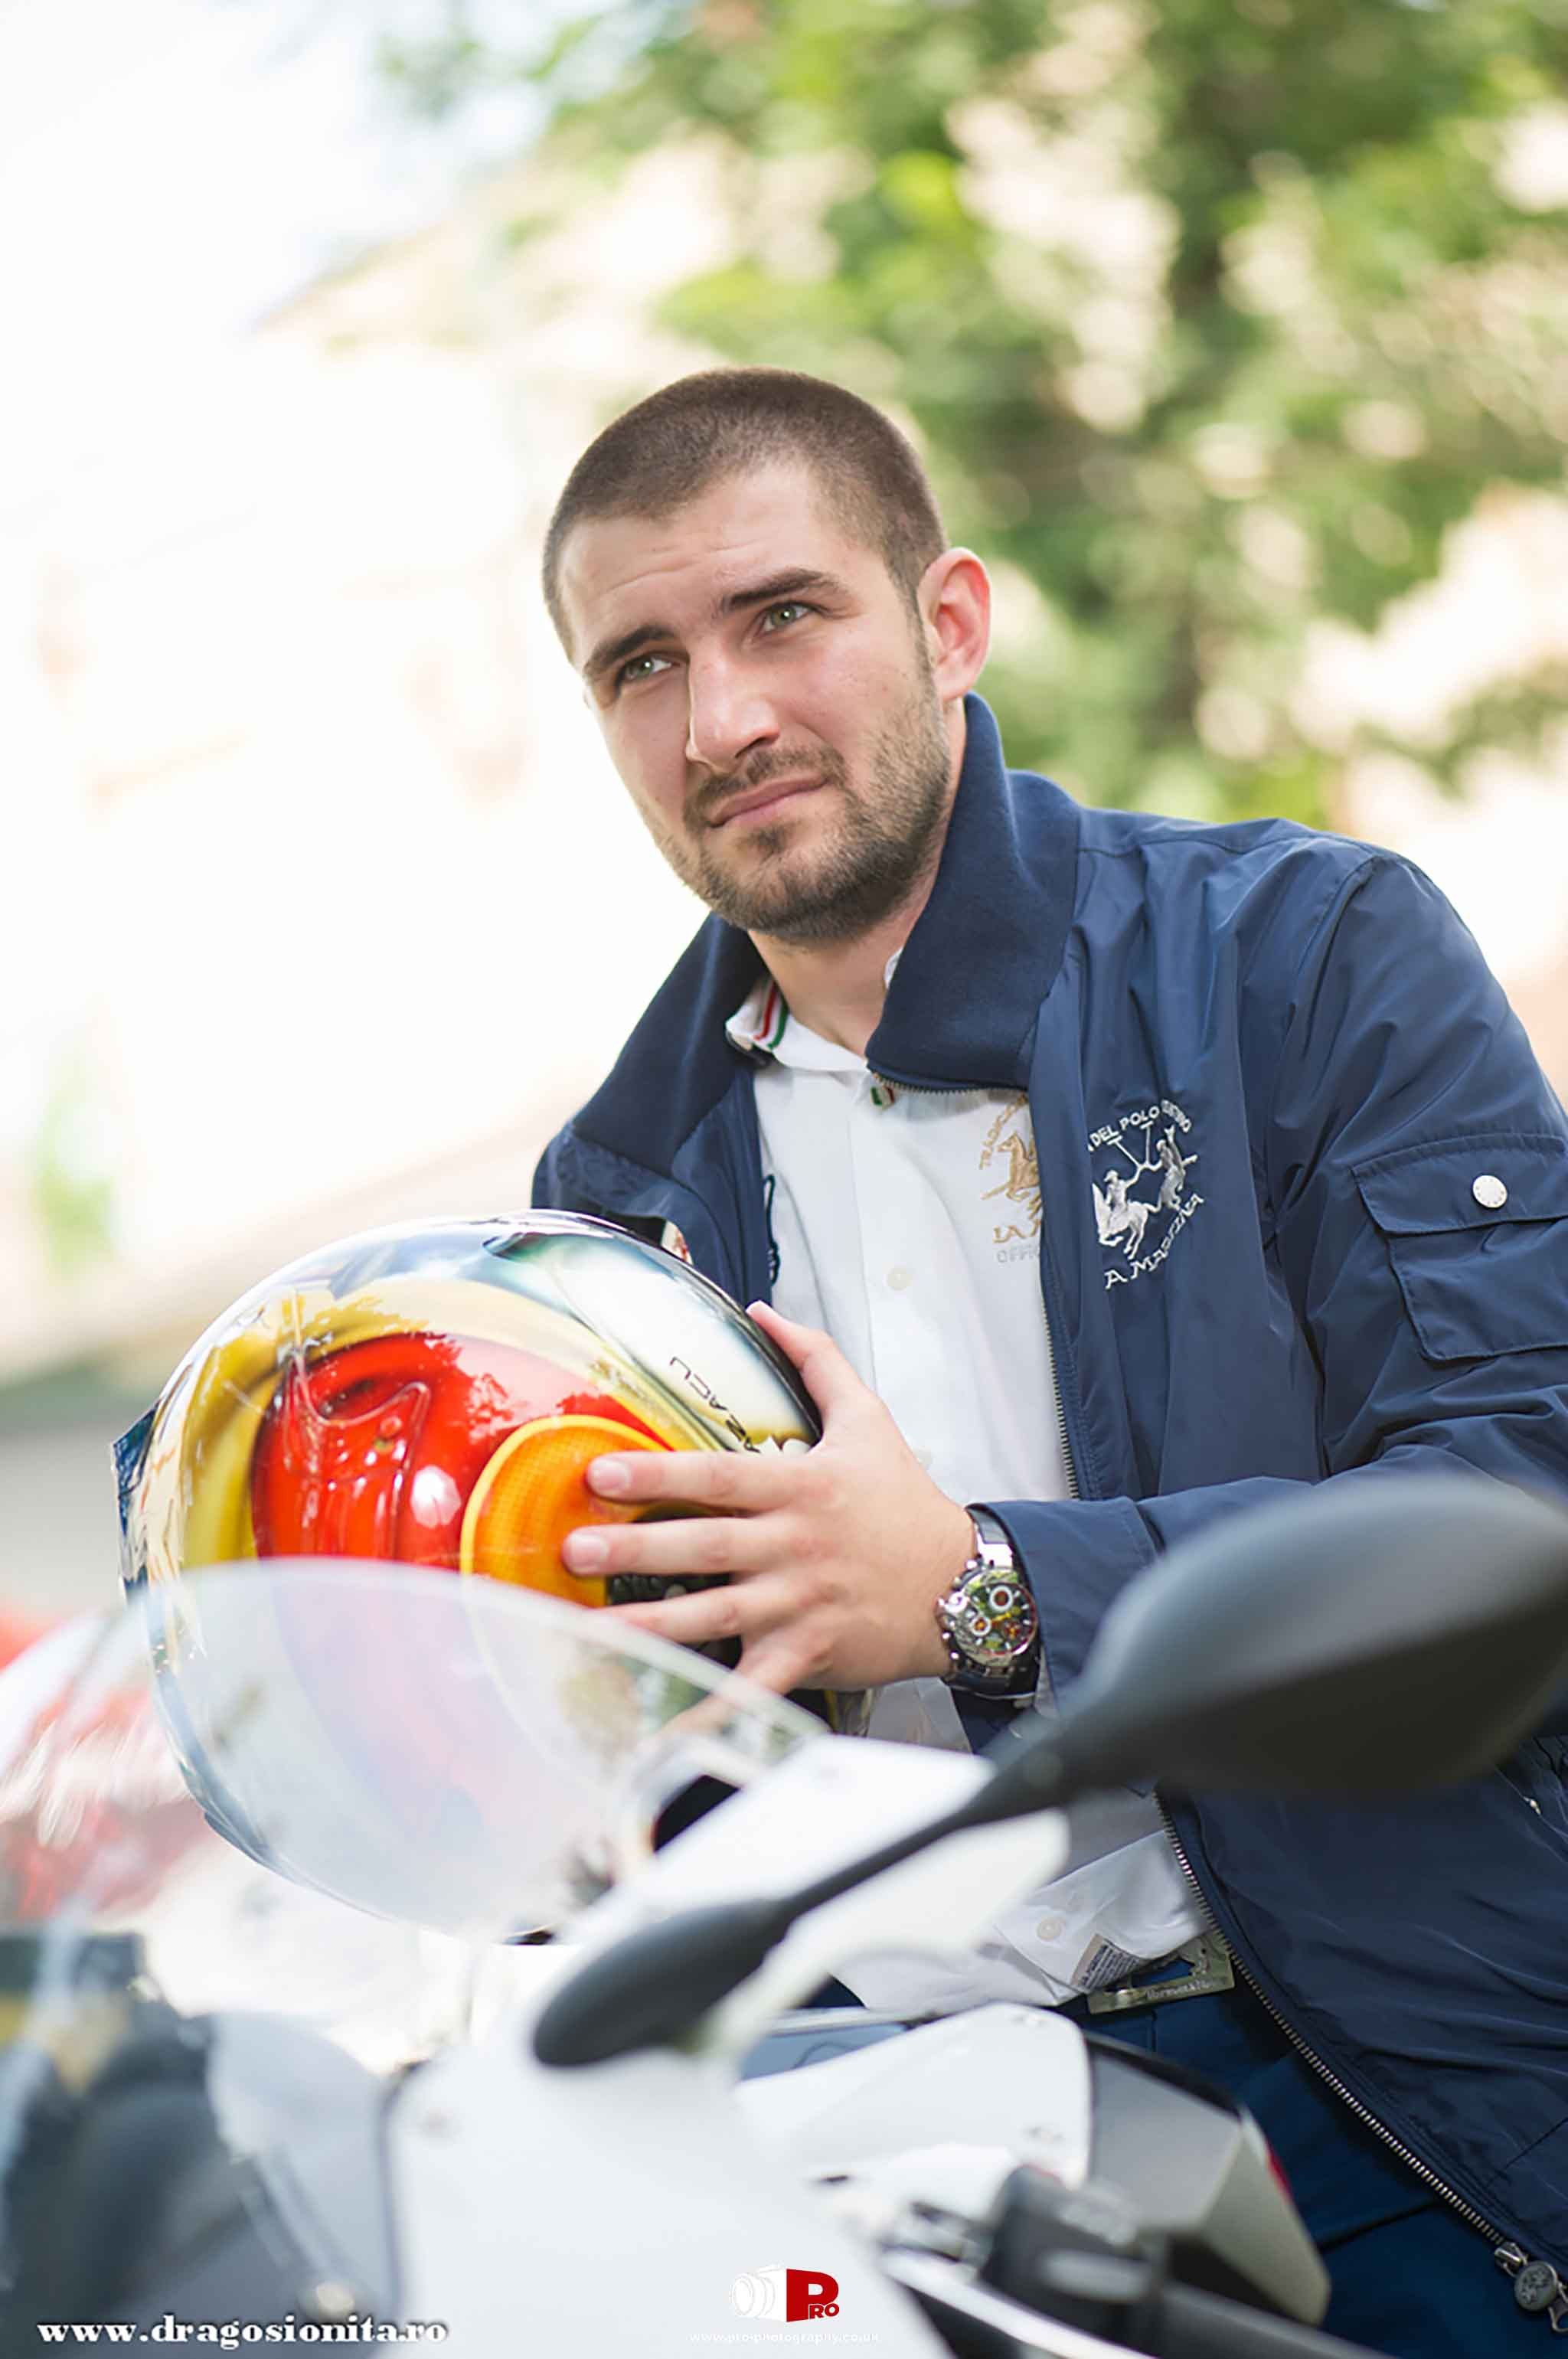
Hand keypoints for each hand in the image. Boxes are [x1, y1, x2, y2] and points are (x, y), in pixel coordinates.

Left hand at [560, 1302, 973, 1693]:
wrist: (963, 1585)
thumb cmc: (905, 1503)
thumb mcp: (868, 1419)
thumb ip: (816, 1360)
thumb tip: (764, 1312)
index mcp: (801, 1487)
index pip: (719, 1476)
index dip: (659, 1475)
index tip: (600, 1474)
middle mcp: (794, 1546)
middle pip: (705, 1545)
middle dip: (635, 1548)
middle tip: (573, 1551)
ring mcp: (800, 1604)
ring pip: (715, 1615)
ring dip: (650, 1625)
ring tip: (590, 1629)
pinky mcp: (809, 1653)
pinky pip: (750, 1687)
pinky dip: (706, 1710)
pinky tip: (658, 1727)